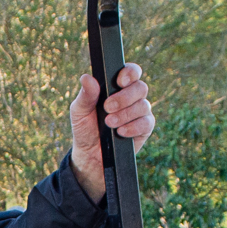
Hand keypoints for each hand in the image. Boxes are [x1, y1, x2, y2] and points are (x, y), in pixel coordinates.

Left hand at [69, 62, 154, 204]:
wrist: (90, 156)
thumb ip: (85, 95)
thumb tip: (86, 77)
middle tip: (108, 107)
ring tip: (110, 123)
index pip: (131, 72)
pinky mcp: (144, 129)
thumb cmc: (85, 129)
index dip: (130, 73)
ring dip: (126, 114)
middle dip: (124, 97)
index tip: (120, 81)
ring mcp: (140, 113)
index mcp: (117, 87)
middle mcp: (131, 97)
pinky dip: (133, 127)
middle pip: (141, 87)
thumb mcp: (80, 111)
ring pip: (144, 105)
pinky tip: (121, 132)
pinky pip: (147, 123)